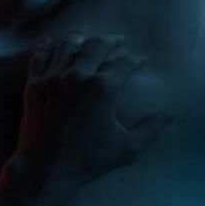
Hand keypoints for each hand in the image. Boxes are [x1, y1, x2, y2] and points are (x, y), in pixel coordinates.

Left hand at [12, 35, 170, 192]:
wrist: (45, 168)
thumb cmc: (87, 159)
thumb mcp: (127, 148)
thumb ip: (150, 129)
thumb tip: (170, 115)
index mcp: (104, 88)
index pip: (124, 64)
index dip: (134, 60)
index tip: (139, 60)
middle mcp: (79, 75)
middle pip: (96, 46)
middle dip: (110, 41)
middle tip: (117, 40)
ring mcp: (53, 78)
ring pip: (67, 47)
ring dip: (80, 38)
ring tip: (86, 36)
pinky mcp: (34, 85)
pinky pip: (39, 59)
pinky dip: (44, 48)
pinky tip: (47, 40)